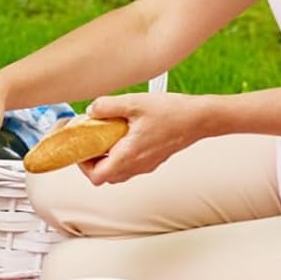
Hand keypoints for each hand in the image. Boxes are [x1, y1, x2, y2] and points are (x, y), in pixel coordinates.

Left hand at [79, 92, 215, 185]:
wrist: (199, 118)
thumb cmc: (171, 112)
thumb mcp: (133, 103)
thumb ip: (107, 106)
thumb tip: (91, 110)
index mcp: (129, 156)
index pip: (96, 176)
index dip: (82, 165)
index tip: (80, 146)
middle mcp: (137, 166)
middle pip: (105, 176)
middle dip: (93, 160)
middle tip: (90, 140)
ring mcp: (146, 165)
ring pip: (118, 172)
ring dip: (107, 157)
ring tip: (106, 135)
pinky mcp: (153, 160)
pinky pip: (130, 164)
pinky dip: (120, 154)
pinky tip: (124, 133)